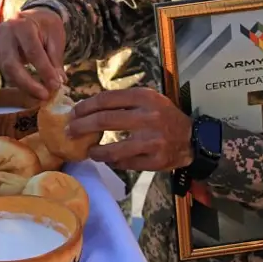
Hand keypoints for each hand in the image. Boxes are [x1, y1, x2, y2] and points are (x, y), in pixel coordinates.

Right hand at [0, 8, 66, 99]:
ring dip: (24, 86)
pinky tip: (32, 88)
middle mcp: (5, 33)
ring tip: (41, 94)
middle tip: (44, 96)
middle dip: (28, 84)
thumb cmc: (46, 26)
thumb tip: (58, 82)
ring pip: (7, 71)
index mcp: (22, 25)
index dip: (44, 70)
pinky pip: (6, 72)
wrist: (32, 16)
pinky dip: (20, 82)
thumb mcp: (55, 38)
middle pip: (12, 64)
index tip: (56, 85)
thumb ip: (55, 60)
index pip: (32, 52)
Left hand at [71, 88, 193, 171]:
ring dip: (95, 151)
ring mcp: (152, 141)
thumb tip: (88, 107)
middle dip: (82, 126)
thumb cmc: (164, 116)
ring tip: (88, 151)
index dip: (85, 106)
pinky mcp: (155, 161)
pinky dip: (113, 162)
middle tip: (70, 131)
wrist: (192, 138)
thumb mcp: (148, 99)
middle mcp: (148, 117)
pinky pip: (126, 163)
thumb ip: (123, 101)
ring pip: (113, 149)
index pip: (106, 100)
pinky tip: (107, 160)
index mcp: (144, 97)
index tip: (74, 112)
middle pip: (105, 120)